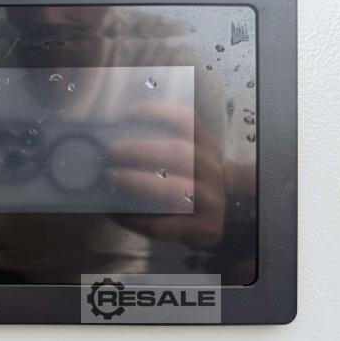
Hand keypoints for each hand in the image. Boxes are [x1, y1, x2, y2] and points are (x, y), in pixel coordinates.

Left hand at [106, 102, 225, 248]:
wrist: (228, 216)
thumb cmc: (195, 180)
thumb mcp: (190, 157)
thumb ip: (163, 144)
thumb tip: (114, 133)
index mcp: (206, 146)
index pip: (187, 122)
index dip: (158, 113)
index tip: (127, 112)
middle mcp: (212, 170)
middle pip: (179, 153)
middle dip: (142, 150)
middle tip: (111, 150)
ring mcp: (211, 201)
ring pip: (176, 189)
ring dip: (140, 181)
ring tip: (113, 176)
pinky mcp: (203, 228)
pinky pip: (165, 225)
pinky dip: (138, 220)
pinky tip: (117, 214)